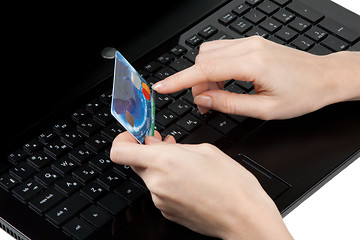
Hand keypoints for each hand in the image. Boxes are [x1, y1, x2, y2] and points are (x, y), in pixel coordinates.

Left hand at [110, 131, 292, 239]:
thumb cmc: (231, 184)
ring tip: (186, 165)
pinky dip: (168, 183)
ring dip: (161, 168)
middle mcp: (156, 183)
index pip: (120, 151)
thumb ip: (172, 146)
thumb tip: (154, 144)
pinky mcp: (167, 212)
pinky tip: (189, 181)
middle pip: (135, 162)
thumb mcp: (204, 150)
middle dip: (147, 151)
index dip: (123, 140)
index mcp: (164, 162)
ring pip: (150, 177)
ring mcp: (160, 200)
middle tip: (164, 144)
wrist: (243, 217)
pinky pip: (160, 191)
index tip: (134, 135)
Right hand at [152, 36, 359, 119]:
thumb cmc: (302, 95)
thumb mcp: (264, 109)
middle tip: (206, 104)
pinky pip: (221, 51)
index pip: (204, 70)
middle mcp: (248, 47)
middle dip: (196, 83)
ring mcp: (249, 42)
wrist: (323, 78)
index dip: (179, 80)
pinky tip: (224, 82)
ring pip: (209, 53)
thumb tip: (202, 100)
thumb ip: (229, 104)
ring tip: (217, 95)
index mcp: (252, 64)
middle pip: (203, 60)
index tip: (162, 87)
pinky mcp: (251, 43)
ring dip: (205, 75)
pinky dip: (214, 67)